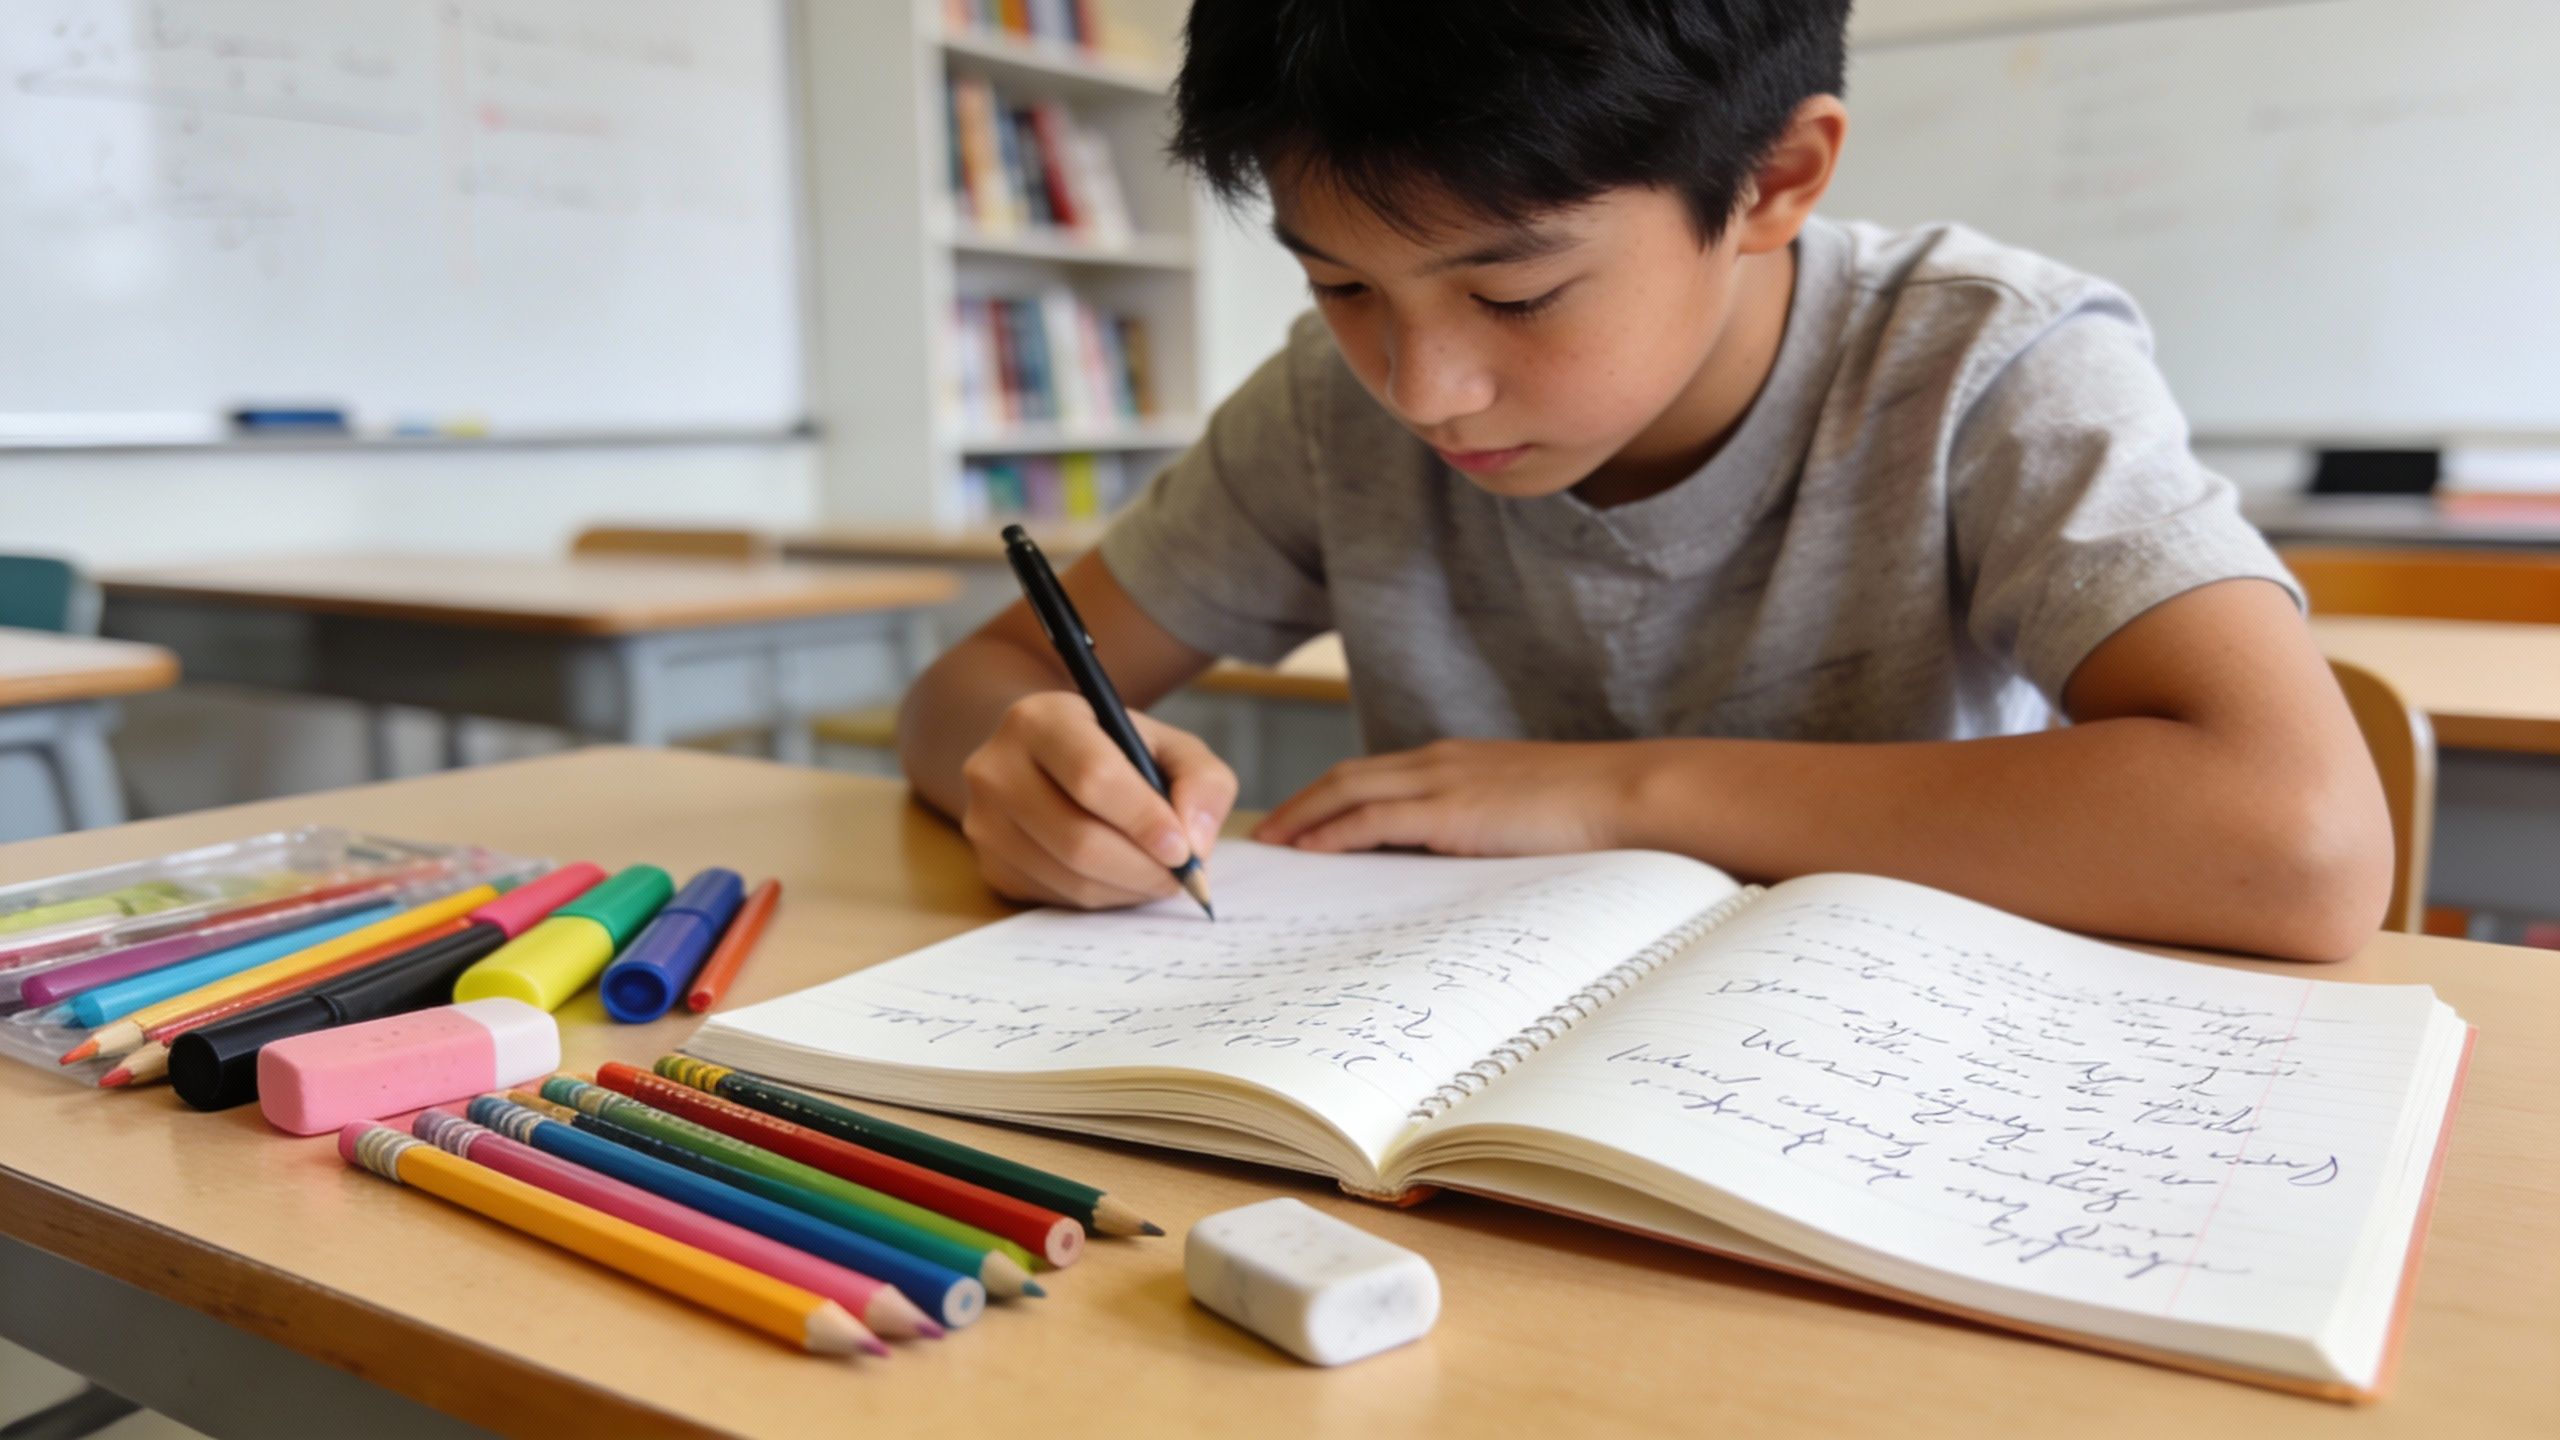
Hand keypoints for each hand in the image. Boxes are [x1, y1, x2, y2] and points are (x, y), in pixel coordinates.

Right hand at [958, 691, 1237, 908]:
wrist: (1041, 760)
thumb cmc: (1113, 750)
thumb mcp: (1167, 744)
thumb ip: (1201, 779)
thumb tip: (1196, 839)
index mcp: (1039, 720)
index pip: (1092, 776)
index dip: (1144, 819)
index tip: (1184, 849)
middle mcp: (996, 769)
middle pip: (1078, 838)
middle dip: (1143, 866)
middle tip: (1183, 875)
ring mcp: (985, 822)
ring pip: (1070, 877)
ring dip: (1129, 887)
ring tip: (1160, 874)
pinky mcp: (991, 866)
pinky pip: (1058, 897)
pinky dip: (1105, 898)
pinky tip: (1124, 877)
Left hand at [1251, 739, 1643, 856]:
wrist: (1628, 794)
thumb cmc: (1591, 812)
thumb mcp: (1522, 814)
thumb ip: (1482, 827)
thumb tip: (1455, 864)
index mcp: (1457, 762)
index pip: (1375, 773)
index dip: (1329, 795)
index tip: (1299, 818)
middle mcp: (1440, 762)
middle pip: (1346, 776)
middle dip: (1300, 803)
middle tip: (1266, 834)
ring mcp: (1443, 781)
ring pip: (1348, 791)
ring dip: (1303, 817)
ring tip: (1273, 845)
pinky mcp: (1451, 810)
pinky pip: (1373, 819)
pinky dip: (1333, 833)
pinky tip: (1309, 851)